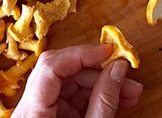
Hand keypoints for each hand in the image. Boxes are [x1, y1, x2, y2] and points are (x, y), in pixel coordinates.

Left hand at [13, 44, 143, 117]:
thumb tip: (118, 69)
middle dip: (98, 72)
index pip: (51, 66)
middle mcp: (30, 108)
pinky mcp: (48, 117)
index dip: (81, 54)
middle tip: (126, 75)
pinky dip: (95, 97)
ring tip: (131, 92)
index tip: (107, 51)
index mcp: (32, 111)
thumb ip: (104, 101)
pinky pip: (72, 99)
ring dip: (101, 85)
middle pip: (62, 73)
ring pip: (70, 85)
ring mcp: (39, 112)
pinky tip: (117, 99)